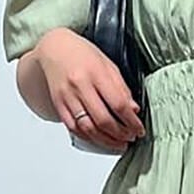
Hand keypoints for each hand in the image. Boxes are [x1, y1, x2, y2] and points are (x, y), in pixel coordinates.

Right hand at [35, 28, 145, 150]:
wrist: (54, 49)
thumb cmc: (82, 54)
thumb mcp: (108, 64)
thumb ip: (121, 87)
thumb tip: (133, 109)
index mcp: (95, 73)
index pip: (118, 104)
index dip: (131, 121)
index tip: (139, 129)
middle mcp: (80, 86)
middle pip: (103, 119)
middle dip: (120, 133)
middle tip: (131, 137)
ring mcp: (67, 97)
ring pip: (88, 128)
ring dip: (106, 140)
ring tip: (119, 144)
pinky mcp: (59, 106)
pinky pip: (74, 128)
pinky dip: (89, 138)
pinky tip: (100, 140)